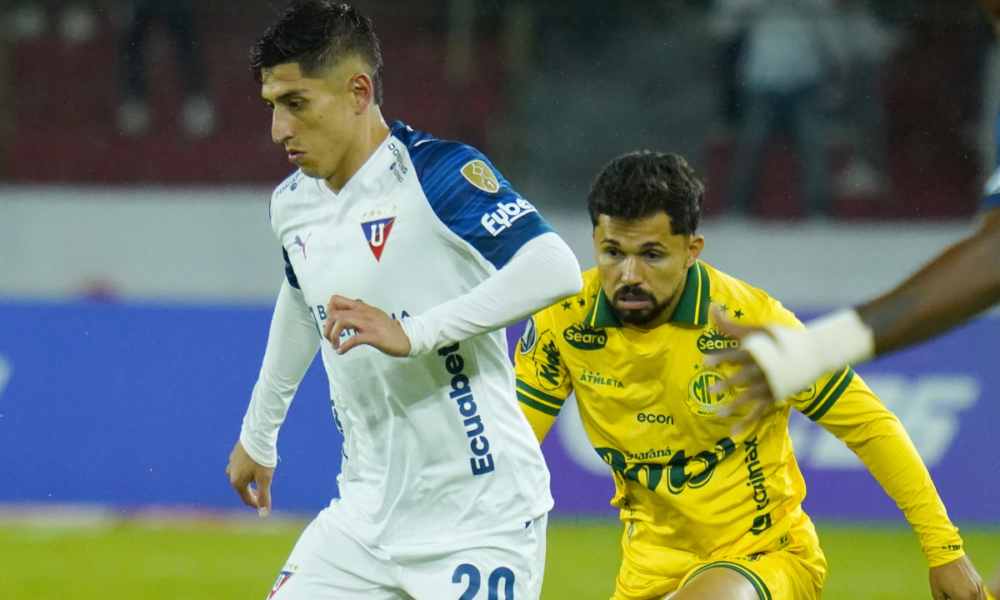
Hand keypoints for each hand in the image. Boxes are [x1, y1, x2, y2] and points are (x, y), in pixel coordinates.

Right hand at [226, 440, 273, 517]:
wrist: (258, 434)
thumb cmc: (262, 457)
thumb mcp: (265, 479)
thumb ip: (264, 497)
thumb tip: (263, 515)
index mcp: (237, 481)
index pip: (246, 498)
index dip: (255, 503)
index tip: (262, 505)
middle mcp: (230, 473)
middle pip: (242, 487)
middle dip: (252, 491)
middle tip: (261, 494)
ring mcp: (231, 462)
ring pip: (241, 475)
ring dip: (250, 479)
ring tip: (260, 478)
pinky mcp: (235, 453)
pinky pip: (241, 466)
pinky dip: (248, 469)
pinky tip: (255, 465)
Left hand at [322, 295, 410, 355]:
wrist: (406, 336)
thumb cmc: (388, 328)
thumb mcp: (372, 315)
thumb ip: (359, 313)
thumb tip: (344, 315)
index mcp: (361, 307)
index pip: (336, 300)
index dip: (329, 311)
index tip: (331, 323)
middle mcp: (362, 312)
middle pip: (334, 313)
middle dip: (327, 328)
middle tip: (330, 339)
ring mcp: (367, 324)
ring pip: (341, 322)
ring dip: (333, 336)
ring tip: (335, 345)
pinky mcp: (372, 336)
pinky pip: (353, 340)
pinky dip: (344, 347)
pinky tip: (341, 351)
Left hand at [704, 306, 777, 432]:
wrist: (814, 354)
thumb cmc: (780, 339)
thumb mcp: (758, 328)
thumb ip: (731, 324)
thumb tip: (710, 306)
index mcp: (759, 351)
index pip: (738, 354)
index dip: (722, 357)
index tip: (705, 362)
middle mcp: (765, 368)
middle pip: (744, 376)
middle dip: (729, 383)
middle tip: (711, 390)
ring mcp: (771, 384)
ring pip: (751, 397)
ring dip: (735, 406)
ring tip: (718, 414)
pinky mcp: (775, 397)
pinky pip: (759, 412)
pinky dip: (747, 423)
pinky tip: (734, 433)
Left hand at [929, 555, 984, 599]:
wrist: (946, 555)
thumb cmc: (939, 573)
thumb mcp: (936, 590)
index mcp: (963, 597)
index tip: (950, 598)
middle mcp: (974, 594)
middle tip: (956, 597)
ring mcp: (979, 587)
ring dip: (972, 599)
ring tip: (963, 597)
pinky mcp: (980, 581)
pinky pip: (983, 595)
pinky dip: (978, 597)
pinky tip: (970, 596)